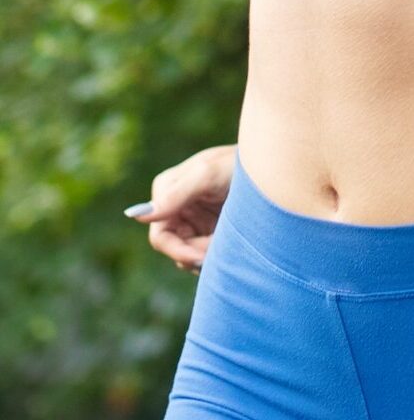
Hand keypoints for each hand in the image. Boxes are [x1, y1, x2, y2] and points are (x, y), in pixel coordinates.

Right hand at [125, 145, 236, 272]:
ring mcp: (192, 218)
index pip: (160, 237)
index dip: (180, 252)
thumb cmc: (237, 162)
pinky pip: (205, 251)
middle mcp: (174, 207)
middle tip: (223, 251)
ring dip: (208, 255)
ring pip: (191, 253)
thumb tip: (136, 215)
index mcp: (165, 192)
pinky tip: (234, 245)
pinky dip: (217, 254)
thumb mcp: (208, 174)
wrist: (270, 163)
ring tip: (233, 240)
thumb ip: (176, 194)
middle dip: (197, 254)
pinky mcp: (210, 227)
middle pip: (175, 249)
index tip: (203, 257)